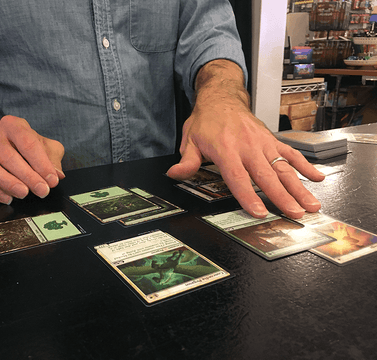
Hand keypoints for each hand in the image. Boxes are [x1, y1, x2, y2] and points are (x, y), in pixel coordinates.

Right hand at [0, 115, 64, 203]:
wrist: (2, 145)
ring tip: (24, 193)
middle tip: (41, 190)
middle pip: (9, 156)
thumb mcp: (46, 146)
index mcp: (13, 125)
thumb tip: (57, 174)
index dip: (41, 163)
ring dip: (8, 183)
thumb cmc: (26, 145)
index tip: (52, 179)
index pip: (28, 143)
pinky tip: (8, 198)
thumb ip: (53, 158)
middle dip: (28, 176)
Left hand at [167, 60, 324, 218]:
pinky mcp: (272, 140)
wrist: (221, 97)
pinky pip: (291, 153)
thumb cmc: (206, 120)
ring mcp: (263, 143)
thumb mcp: (190, 140)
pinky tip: (317, 178)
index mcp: (226, 150)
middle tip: (295, 214)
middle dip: (282, 197)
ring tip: (311, 204)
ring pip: (284, 168)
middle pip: (267, 176)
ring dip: (299, 187)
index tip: (259, 212)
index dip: (249, 196)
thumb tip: (174, 175)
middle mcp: (248, 147)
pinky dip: (305, 165)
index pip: (238, 177)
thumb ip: (186, 161)